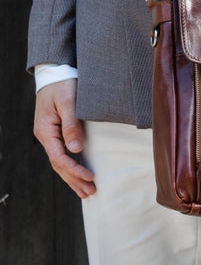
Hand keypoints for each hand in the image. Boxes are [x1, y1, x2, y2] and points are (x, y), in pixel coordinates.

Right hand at [34, 80, 95, 197]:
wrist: (55, 72)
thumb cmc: (62, 85)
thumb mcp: (68, 103)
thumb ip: (72, 125)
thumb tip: (76, 150)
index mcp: (46, 131)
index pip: (59, 158)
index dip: (75, 170)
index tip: (90, 177)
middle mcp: (46, 136)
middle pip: (59, 165)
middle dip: (75, 180)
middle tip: (91, 192)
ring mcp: (50, 135)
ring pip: (61, 162)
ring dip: (73, 177)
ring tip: (87, 192)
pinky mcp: (57, 133)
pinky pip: (63, 154)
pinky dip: (72, 167)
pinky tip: (80, 175)